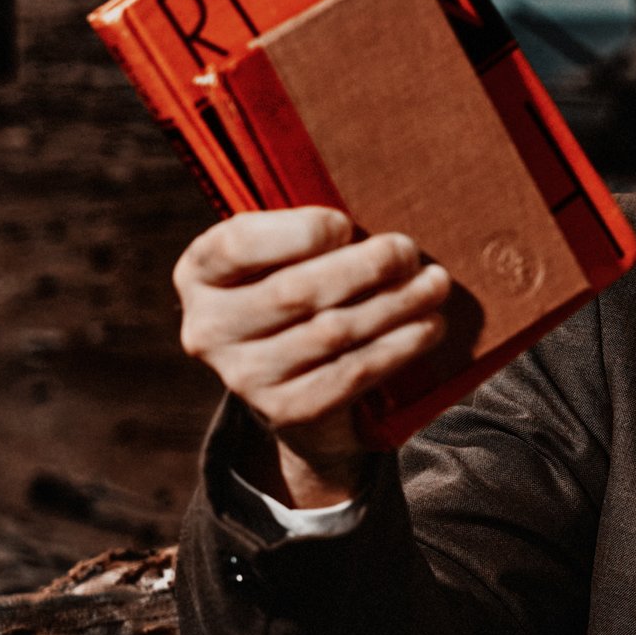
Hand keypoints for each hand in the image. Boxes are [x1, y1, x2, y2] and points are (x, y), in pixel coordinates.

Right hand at [174, 208, 453, 506]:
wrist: (295, 379)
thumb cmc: (299, 287)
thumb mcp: (284, 253)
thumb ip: (306, 232)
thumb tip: (365, 230)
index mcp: (200, 274)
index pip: (238, 245)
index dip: (299, 232)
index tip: (344, 224)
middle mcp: (209, 329)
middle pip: (296, 291)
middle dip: (366, 266)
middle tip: (408, 251)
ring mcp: (244, 376)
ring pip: (333, 332)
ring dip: (396, 304)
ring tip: (435, 284)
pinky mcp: (286, 410)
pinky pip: (353, 374)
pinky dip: (399, 346)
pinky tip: (429, 326)